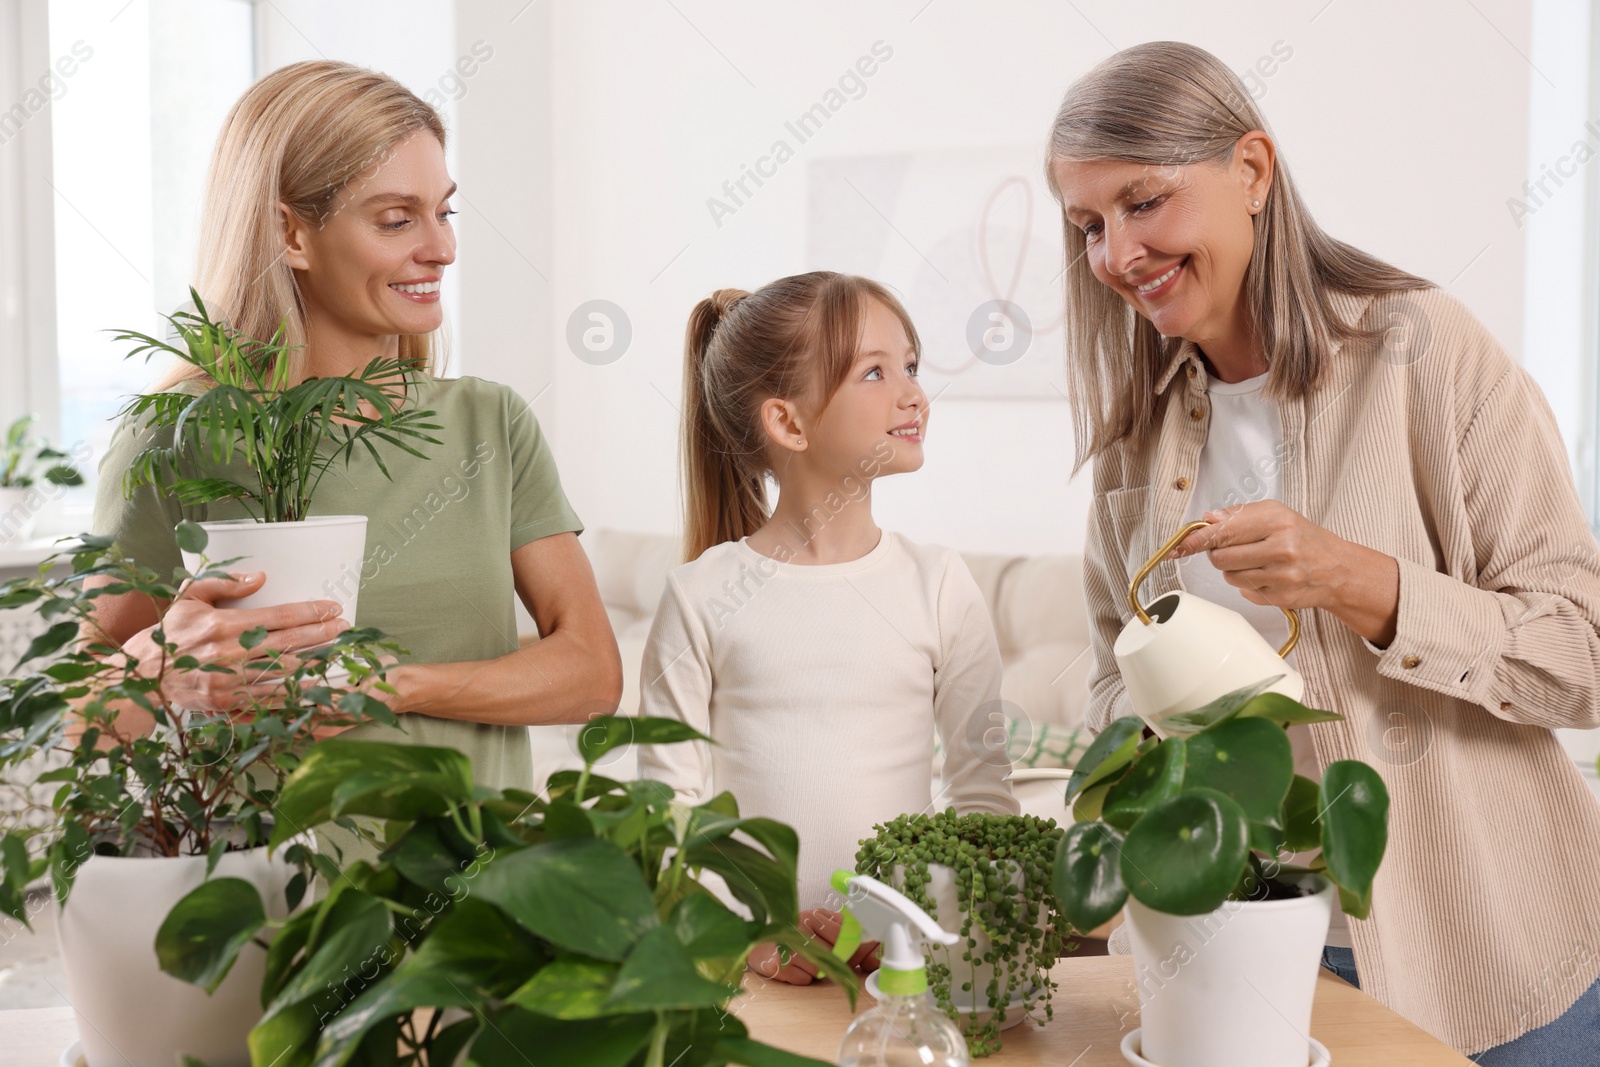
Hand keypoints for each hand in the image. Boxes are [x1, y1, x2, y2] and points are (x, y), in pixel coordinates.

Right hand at [121, 571, 350, 714]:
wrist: (141, 675)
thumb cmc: (168, 632)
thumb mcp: (190, 598)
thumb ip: (225, 584)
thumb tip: (260, 576)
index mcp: (225, 625)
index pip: (280, 616)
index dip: (311, 612)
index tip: (333, 608)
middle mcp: (231, 653)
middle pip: (290, 643)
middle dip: (322, 634)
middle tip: (344, 627)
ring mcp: (230, 681)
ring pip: (284, 672)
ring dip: (314, 662)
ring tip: (337, 652)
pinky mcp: (227, 703)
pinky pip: (268, 698)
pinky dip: (293, 693)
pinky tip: (313, 685)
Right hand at [746, 909, 879, 984]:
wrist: (758, 946)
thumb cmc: (795, 940)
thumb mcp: (823, 932)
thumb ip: (851, 942)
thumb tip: (877, 958)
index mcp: (816, 915)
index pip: (847, 935)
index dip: (856, 950)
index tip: (860, 957)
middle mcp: (801, 925)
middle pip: (836, 954)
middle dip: (836, 963)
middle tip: (826, 961)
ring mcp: (788, 943)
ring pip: (821, 968)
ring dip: (817, 972)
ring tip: (805, 962)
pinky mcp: (777, 964)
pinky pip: (804, 979)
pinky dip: (803, 978)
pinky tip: (794, 968)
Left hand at [1167, 501, 1399, 644]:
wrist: (1337, 568)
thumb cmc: (1304, 537)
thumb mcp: (1276, 514)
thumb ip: (1238, 515)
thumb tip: (1207, 519)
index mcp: (1277, 522)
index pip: (1224, 531)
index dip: (1197, 539)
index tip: (1180, 544)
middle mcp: (1280, 549)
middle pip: (1220, 557)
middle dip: (1219, 553)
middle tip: (1235, 548)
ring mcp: (1280, 577)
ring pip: (1229, 576)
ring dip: (1234, 569)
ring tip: (1256, 561)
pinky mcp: (1279, 598)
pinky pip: (1244, 591)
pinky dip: (1248, 583)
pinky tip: (1267, 575)